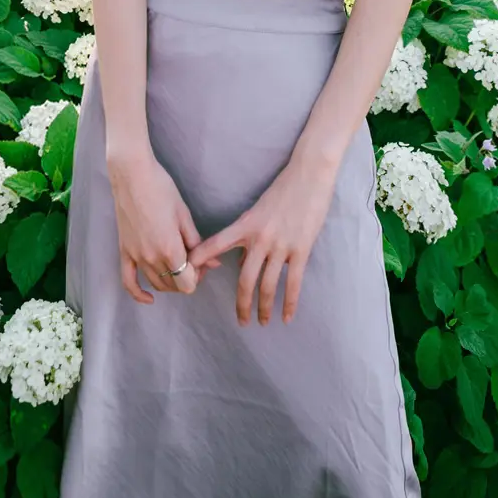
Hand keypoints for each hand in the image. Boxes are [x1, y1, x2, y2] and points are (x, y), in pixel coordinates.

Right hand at [107, 152, 206, 303]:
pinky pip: (128, 282)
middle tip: (193, 260)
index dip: (198, 276)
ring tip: (178, 266)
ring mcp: (136, 257)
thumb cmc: (162, 189)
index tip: (202, 262)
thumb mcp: (184, 215)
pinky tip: (149, 298)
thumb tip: (213, 263)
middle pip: (174, 286)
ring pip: (156, 285)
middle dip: (187, 278)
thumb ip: (197, 243)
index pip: (187, 283)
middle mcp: (152, 259)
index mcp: (170, 249)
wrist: (132, 175)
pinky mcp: (124, 252)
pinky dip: (139, 294)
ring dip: (170, 282)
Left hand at [186, 156, 338, 325]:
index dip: (201, 260)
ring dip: (264, 307)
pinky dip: (289, 302)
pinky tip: (286, 317)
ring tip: (263, 322)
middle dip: (242, 304)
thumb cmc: (283, 189)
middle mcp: (260, 237)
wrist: (309, 174)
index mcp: (246, 225)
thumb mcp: (258, 210)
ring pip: (268, 285)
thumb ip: (248, 235)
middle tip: (241, 321)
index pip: (217, 245)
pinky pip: (293, 282)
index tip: (188, 275)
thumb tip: (242, 262)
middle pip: (245, 279)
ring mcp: (281, 244)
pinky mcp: (301, 249)